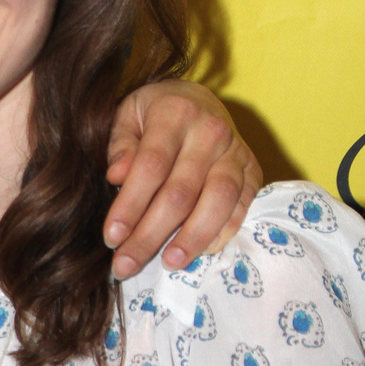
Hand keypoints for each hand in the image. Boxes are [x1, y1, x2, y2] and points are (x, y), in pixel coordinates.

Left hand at [105, 81, 260, 278]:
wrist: (198, 100)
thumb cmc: (153, 114)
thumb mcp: (127, 116)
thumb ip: (120, 145)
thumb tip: (116, 176)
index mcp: (175, 113)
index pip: (151, 166)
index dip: (130, 205)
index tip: (111, 237)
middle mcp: (211, 131)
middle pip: (181, 192)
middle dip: (150, 234)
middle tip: (127, 265)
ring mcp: (236, 151)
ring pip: (218, 201)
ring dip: (192, 238)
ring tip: (168, 263)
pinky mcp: (253, 170)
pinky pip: (242, 205)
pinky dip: (224, 231)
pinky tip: (201, 251)